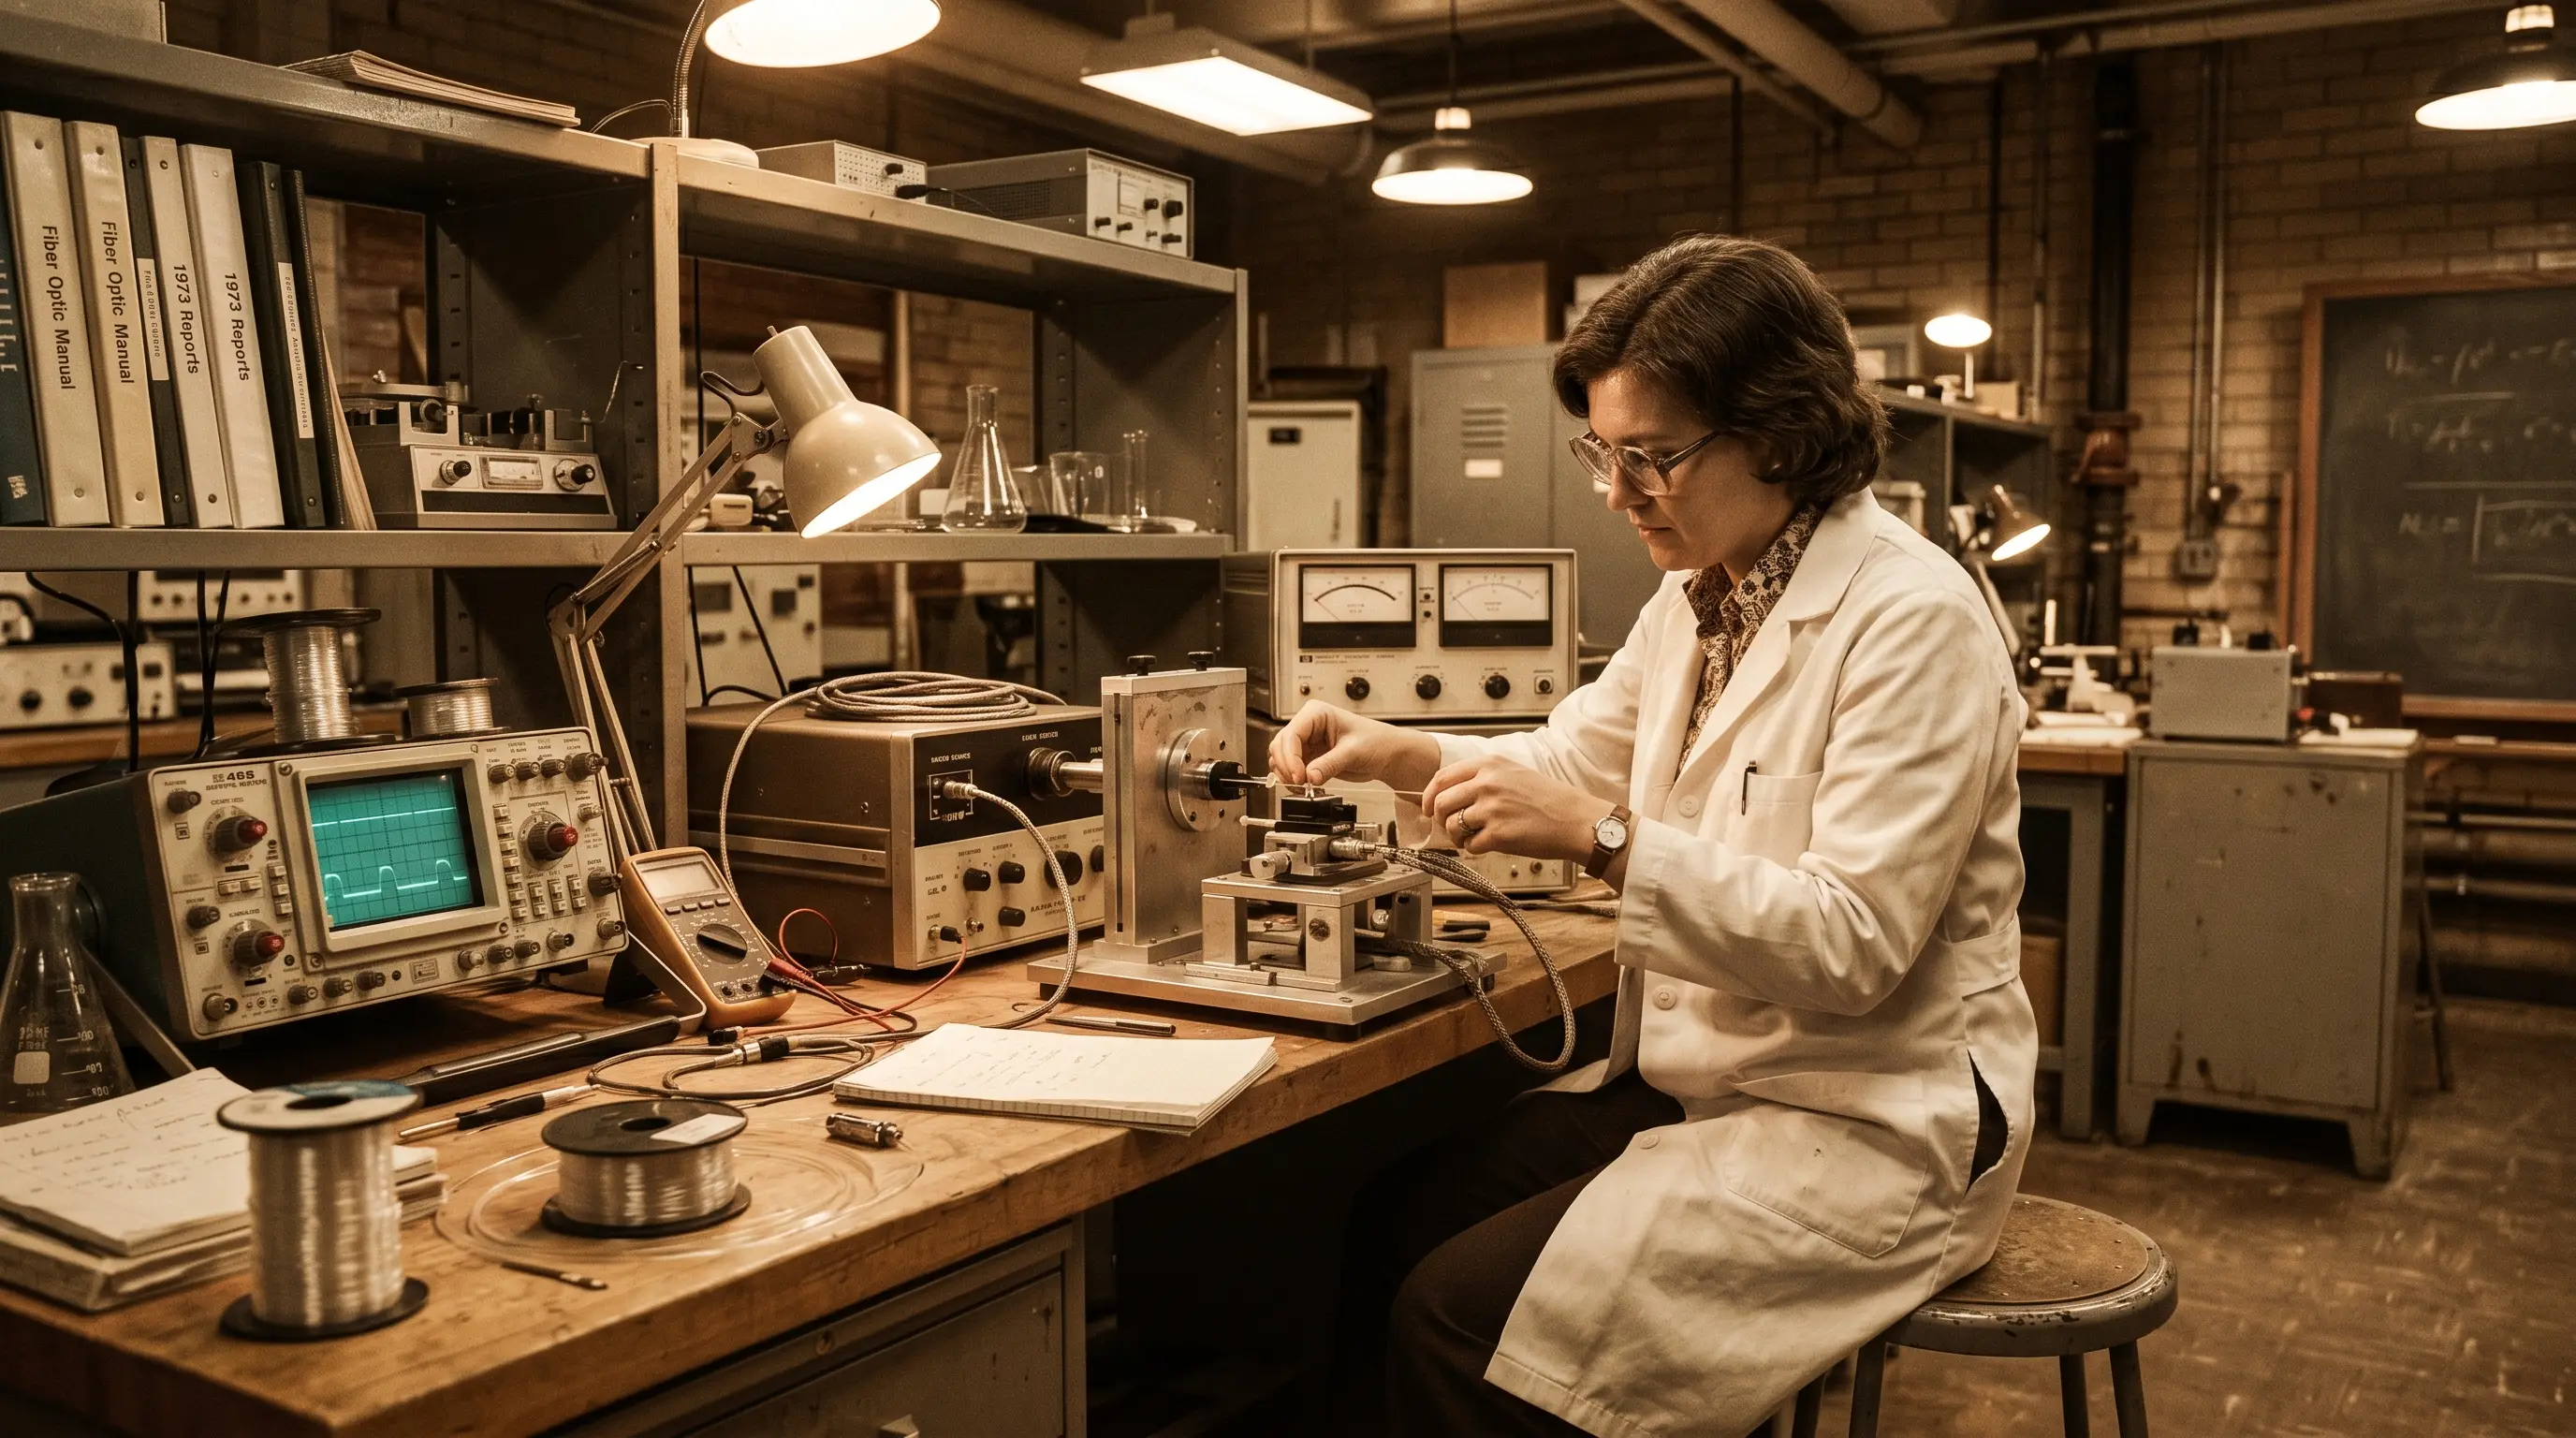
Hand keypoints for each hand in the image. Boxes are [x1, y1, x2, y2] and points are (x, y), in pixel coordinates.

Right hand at [1269, 701, 1441, 789]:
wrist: (1387, 754)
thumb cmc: (1376, 742)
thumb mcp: (1353, 752)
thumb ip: (1330, 764)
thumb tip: (1310, 776)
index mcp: (1317, 713)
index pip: (1292, 734)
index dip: (1291, 757)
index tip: (1299, 776)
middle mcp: (1308, 725)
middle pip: (1281, 745)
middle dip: (1287, 766)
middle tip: (1301, 784)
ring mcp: (1307, 741)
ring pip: (1281, 757)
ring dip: (1287, 774)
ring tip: (1303, 786)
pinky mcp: (1309, 757)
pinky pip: (1290, 768)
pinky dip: (1292, 778)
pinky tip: (1304, 786)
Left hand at [1419, 755, 1613, 863]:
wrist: (1575, 819)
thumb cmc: (1548, 799)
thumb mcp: (1513, 773)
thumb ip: (1483, 777)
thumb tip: (1450, 793)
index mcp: (1489, 764)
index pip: (1442, 778)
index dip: (1428, 796)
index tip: (1426, 808)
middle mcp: (1487, 783)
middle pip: (1440, 803)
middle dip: (1440, 819)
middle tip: (1451, 827)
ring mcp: (1492, 808)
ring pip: (1452, 825)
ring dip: (1457, 836)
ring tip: (1472, 838)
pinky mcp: (1499, 834)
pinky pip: (1470, 845)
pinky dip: (1474, 849)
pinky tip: (1489, 845)